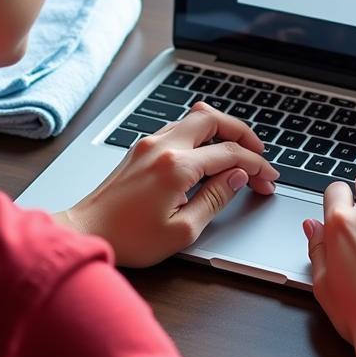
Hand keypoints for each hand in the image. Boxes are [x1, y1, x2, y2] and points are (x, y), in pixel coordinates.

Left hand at [58, 102, 278, 266]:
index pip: (230, 154)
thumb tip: (237, 177)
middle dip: (243, 134)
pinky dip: (201, 135)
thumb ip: (215, 198)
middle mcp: (162, 146)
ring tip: (238, 153)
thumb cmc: (129, 238)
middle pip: (214, 119)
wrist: (87, 232)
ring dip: (221, 131)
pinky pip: (179, 128)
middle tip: (259, 154)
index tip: (268, 179)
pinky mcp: (140, 148)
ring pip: (195, 118)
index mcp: (176, 166)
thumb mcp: (183, 229)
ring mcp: (149, 143)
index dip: (256, 165)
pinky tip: (209, 154)